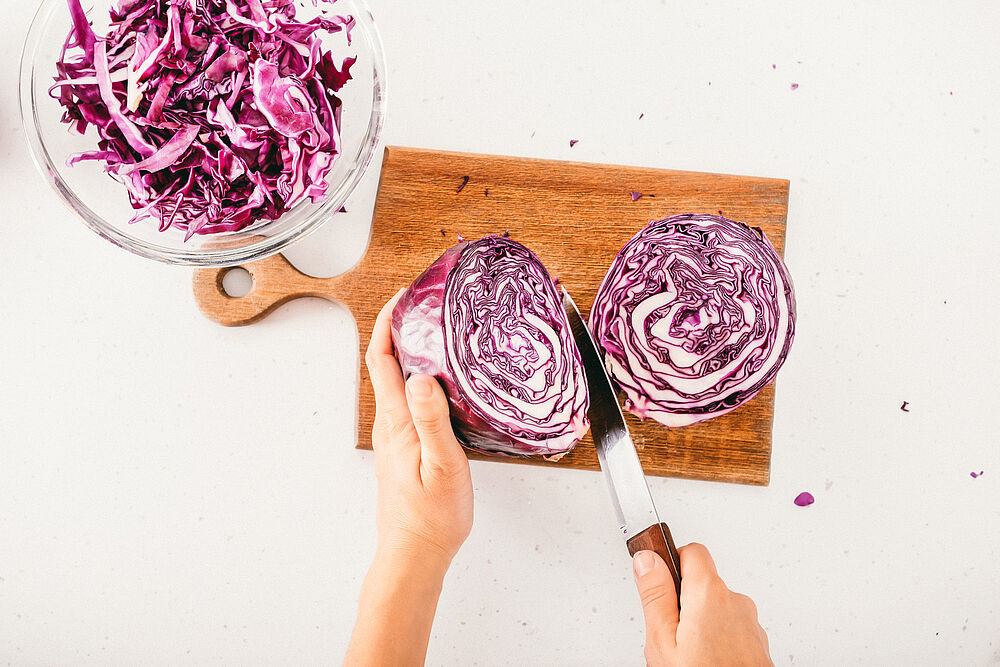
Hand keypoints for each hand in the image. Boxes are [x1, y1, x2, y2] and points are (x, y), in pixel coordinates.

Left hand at [346, 292, 474, 665]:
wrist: (415, 555)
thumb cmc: (432, 517)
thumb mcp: (443, 466)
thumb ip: (433, 421)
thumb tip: (423, 377)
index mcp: (397, 421)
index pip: (382, 359)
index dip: (388, 322)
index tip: (405, 296)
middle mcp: (389, 424)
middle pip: (386, 363)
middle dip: (400, 328)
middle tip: (425, 304)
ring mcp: (394, 437)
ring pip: (396, 382)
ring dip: (409, 352)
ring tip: (435, 333)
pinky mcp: (403, 448)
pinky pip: (406, 401)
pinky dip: (418, 378)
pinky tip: (441, 382)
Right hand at [633, 544, 771, 666]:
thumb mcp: (662, 640)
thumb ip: (654, 594)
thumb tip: (646, 559)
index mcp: (710, 594)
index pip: (690, 551)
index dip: (669, 560)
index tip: (654, 575)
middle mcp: (736, 603)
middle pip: (702, 583)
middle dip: (682, 602)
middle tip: (666, 632)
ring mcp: (750, 625)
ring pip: (716, 610)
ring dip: (699, 625)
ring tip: (685, 655)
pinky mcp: (757, 645)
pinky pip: (730, 630)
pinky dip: (716, 641)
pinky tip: (704, 662)